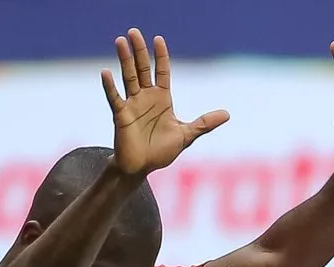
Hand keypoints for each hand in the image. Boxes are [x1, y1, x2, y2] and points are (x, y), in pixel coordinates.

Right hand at [101, 29, 228, 174]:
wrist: (142, 167)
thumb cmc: (161, 151)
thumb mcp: (186, 135)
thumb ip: (204, 123)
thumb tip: (227, 114)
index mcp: (162, 99)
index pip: (161, 71)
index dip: (160, 56)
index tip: (158, 39)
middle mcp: (146, 97)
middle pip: (142, 69)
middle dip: (139, 51)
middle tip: (134, 32)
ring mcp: (132, 105)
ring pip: (128, 77)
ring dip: (124, 60)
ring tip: (120, 41)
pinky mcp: (121, 116)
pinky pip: (114, 98)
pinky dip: (110, 86)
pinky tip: (105, 72)